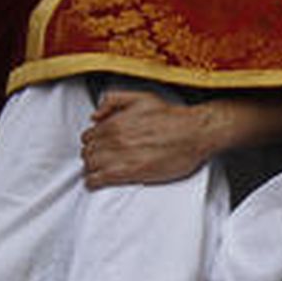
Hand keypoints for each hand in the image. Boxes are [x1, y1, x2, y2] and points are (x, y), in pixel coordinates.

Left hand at [80, 90, 209, 188]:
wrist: (194, 133)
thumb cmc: (172, 118)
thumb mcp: (142, 98)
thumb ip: (114, 100)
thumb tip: (95, 115)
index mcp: (115, 122)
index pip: (88, 136)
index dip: (92, 142)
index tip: (98, 145)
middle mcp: (114, 138)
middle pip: (87, 151)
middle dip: (91, 155)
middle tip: (99, 159)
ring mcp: (120, 156)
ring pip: (89, 165)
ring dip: (91, 168)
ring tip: (99, 170)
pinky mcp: (128, 172)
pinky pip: (97, 179)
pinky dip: (92, 182)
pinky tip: (96, 182)